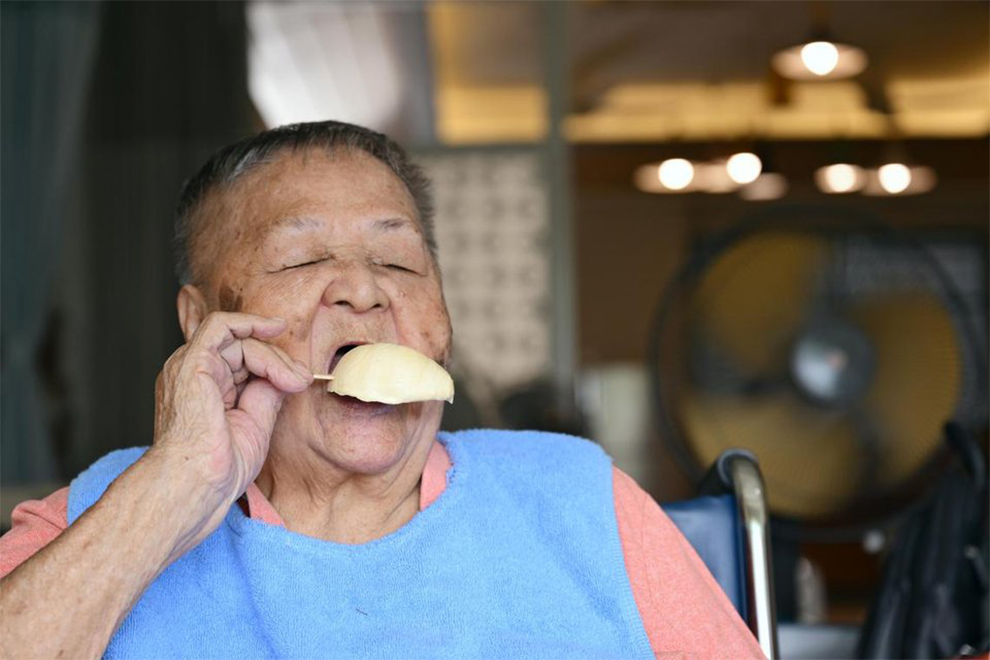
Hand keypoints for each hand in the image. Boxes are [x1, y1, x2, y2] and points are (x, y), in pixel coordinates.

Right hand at [150, 312, 311, 512]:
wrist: (197, 484)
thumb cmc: (220, 467)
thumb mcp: (255, 422)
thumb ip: (267, 392)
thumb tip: (288, 373)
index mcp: (203, 389)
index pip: (240, 361)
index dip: (273, 363)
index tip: (300, 377)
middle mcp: (193, 374)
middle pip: (241, 348)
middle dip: (278, 360)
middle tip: (302, 380)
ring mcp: (189, 366)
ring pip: (238, 340)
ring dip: (273, 355)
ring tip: (293, 380)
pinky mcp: (193, 363)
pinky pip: (221, 326)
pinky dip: (250, 323)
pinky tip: (274, 329)